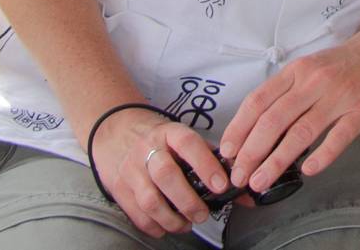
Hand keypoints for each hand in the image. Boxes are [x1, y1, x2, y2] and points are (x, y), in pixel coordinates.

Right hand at [91, 107, 228, 236]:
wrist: (116, 132)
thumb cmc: (160, 140)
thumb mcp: (183, 140)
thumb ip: (212, 161)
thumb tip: (244, 193)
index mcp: (170, 133)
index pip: (189, 144)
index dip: (206, 165)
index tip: (221, 185)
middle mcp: (148, 149)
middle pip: (166, 175)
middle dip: (188, 200)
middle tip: (203, 214)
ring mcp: (131, 169)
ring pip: (149, 199)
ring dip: (171, 218)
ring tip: (187, 224)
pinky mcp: (119, 188)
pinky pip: (137, 214)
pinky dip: (154, 226)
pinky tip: (167, 226)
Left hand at [219, 33, 359, 195]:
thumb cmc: (351, 61)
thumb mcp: (313, 66)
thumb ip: (290, 92)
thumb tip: (261, 127)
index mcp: (298, 70)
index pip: (259, 100)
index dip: (239, 128)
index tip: (228, 151)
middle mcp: (315, 82)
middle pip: (273, 120)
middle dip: (251, 152)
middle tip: (240, 175)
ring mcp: (340, 96)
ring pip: (300, 132)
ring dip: (276, 161)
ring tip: (261, 181)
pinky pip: (338, 138)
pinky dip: (320, 157)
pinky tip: (307, 171)